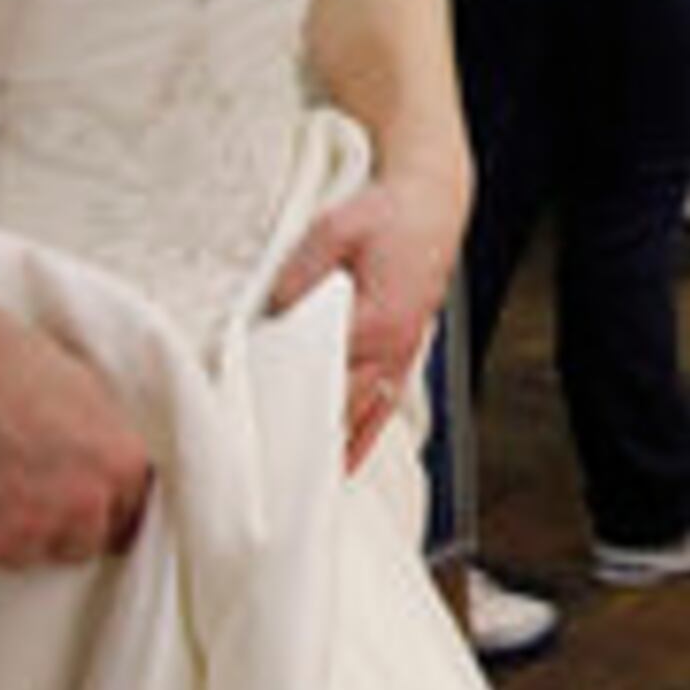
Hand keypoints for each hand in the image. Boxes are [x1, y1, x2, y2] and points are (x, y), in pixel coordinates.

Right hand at [0, 288, 155, 568]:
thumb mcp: (86, 393)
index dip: (99, 508)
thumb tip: (107, 474)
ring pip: (28, 555)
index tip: (76, 502)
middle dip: (60, 527)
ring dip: (13, 532)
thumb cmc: (5, 362)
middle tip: (25, 491)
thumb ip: (104, 445)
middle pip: (82, 546)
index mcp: (121, 464)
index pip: (127, 515)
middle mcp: (84, 505)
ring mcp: (29, 531)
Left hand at [268, 165, 464, 469]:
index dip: (289, 405)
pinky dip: (364, 435)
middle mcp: (394, 345)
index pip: (323, 376)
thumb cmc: (386, 212)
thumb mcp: (335, 228)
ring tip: (303, 489)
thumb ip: (303, 272)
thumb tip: (278, 310)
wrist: (432, 201)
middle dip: (307, 438)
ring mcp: (403, 350)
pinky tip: (345, 461)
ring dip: (336, 449)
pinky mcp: (407, 348)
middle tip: (267, 477)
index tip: (257, 434)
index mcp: (376, 319)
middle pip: (343, 406)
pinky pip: (384, 404)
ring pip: (366, 414)